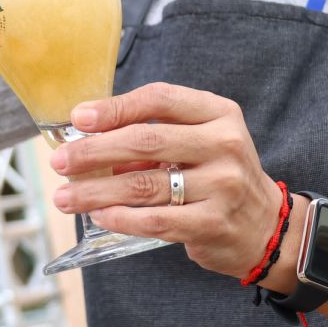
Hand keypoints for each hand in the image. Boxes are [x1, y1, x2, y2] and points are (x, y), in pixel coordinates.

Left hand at [49, 82, 283, 281]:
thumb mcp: (203, 140)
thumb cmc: (220, 177)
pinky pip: (155, 220)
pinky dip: (120, 218)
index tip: (79, 118)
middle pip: (146, 141)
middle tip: (60, 161)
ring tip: (65, 196)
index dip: (115, 108)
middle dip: (94, 151)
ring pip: (143, 185)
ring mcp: (222, 185)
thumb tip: (90, 136)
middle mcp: (224, 145)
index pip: (160, 99)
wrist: (267, 227)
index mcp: (219, 113)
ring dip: (95, 191)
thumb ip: (158, 133)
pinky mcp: (212, 223)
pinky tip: (98, 216)